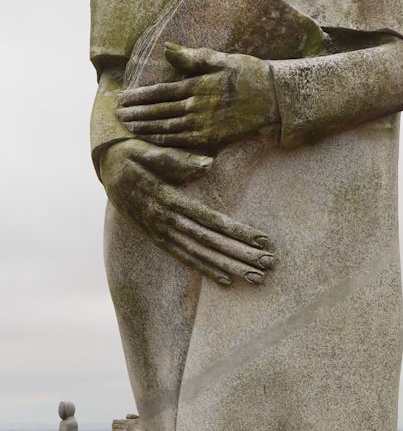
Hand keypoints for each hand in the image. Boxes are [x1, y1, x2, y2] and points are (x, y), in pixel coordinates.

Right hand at [100, 138, 275, 287]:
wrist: (105, 166)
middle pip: (209, 243)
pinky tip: (227, 280)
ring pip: (200, 255)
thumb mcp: (146, 150)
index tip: (262, 239)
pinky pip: (184, 258)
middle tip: (269, 265)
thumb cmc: (130, 153)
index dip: (236, 231)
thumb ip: (175, 159)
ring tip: (256, 277)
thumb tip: (207, 164)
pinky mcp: (157, 238)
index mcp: (166, 199)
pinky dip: (206, 270)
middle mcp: (164, 221)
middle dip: (240, 255)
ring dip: (229, 266)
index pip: (209, 219)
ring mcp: (160, 232)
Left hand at [117, 43, 278, 151]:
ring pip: (166, 128)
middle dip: (136, 113)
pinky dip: (162, 140)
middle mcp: (197, 107)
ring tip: (127, 125)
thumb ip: (192, 57)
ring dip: (144, 127)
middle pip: (158, 111)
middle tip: (117, 114)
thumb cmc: (249, 73)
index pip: (159, 92)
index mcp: (197, 86)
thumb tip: (167, 49)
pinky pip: (181, 141)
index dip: (138, 97)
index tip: (122, 98)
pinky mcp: (212, 138)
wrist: (275, 97)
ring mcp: (204, 125)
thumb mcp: (221, 59)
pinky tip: (150, 138)